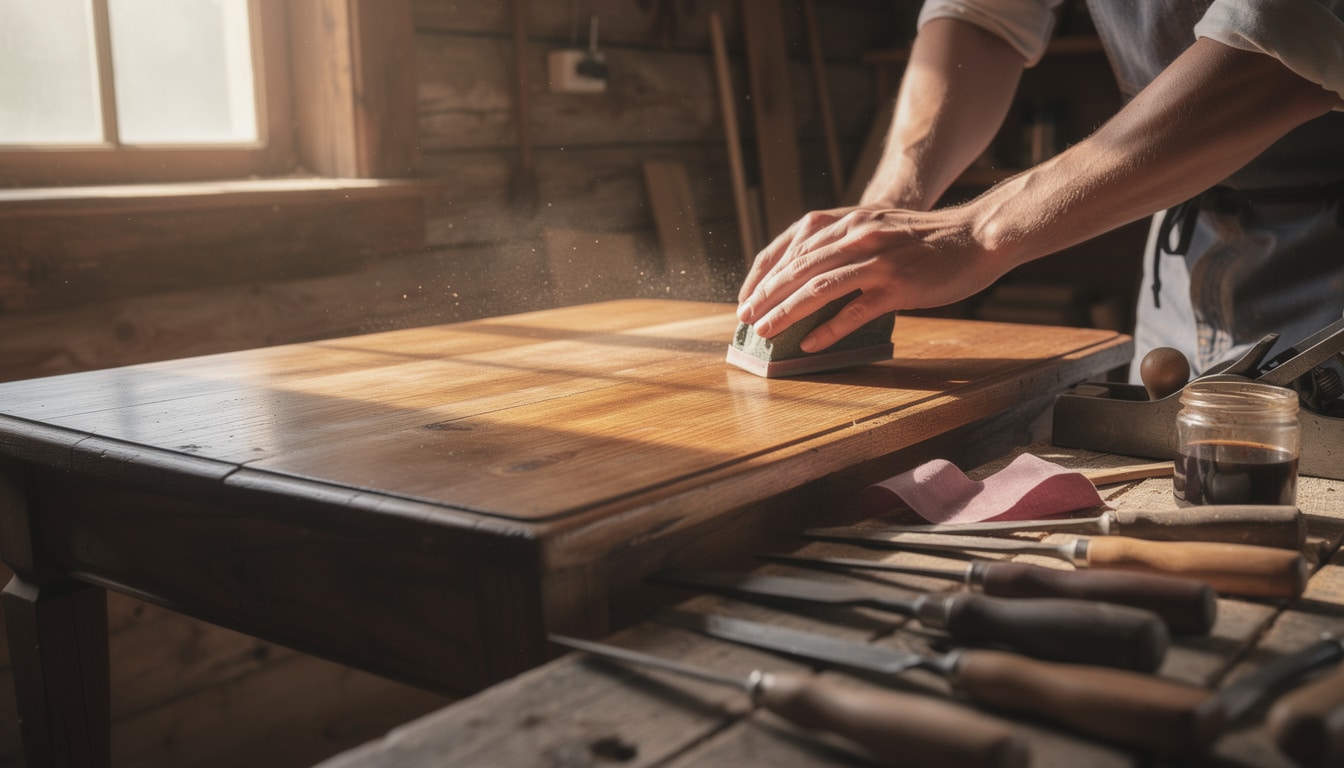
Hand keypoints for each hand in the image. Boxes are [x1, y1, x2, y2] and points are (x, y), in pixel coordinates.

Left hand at [735, 203, 1009, 352]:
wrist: (977, 235)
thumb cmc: (927, 239)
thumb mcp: (878, 227)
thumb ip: (846, 245)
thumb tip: (812, 277)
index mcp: (848, 223)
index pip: (791, 248)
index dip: (763, 274)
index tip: (746, 298)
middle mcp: (857, 237)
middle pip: (798, 268)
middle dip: (766, 296)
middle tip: (745, 320)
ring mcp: (878, 261)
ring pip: (819, 287)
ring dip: (786, 312)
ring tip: (765, 332)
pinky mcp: (898, 285)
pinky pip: (855, 310)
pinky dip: (828, 328)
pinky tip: (809, 344)